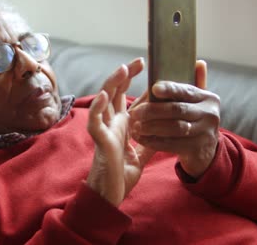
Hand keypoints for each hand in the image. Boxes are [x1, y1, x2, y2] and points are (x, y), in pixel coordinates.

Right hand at [87, 58, 154, 206]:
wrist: (111, 196)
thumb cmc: (121, 175)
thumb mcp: (141, 155)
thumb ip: (149, 142)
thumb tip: (161, 131)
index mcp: (121, 126)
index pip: (126, 97)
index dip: (133, 81)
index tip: (146, 66)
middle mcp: (112, 125)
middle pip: (114, 93)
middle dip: (124, 75)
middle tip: (138, 60)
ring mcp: (104, 131)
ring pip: (103, 102)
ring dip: (111, 84)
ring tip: (121, 68)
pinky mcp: (100, 142)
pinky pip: (95, 123)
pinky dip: (97, 108)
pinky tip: (103, 95)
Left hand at [128, 60, 220, 177]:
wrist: (204, 151)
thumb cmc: (193, 119)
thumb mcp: (196, 102)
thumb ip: (194, 83)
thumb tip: (198, 62)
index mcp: (209, 98)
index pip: (187, 91)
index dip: (170, 89)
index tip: (154, 88)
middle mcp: (211, 115)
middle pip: (178, 110)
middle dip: (154, 111)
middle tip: (135, 112)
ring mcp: (206, 133)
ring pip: (175, 128)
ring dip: (152, 127)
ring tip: (136, 126)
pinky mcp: (197, 150)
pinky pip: (172, 145)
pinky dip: (155, 141)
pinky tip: (142, 138)